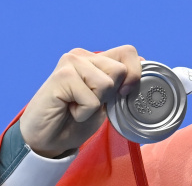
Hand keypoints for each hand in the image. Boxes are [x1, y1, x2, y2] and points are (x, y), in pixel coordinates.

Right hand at [19, 45, 141, 157]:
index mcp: (96, 58)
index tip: (123, 94)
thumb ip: (121, 81)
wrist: (47, 139)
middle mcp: (83, 55)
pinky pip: (91, 99)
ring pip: (107, 84)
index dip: (134, 74)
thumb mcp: (107, 99)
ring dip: (95, 104)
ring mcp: (70, 63)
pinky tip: (68, 109)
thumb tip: (144, 62)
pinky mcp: (61, 76)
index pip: (129, 52)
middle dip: (111, 94)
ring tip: (77, 106)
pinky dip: (84, 112)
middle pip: (120, 69)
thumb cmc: (77, 119)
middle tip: (88, 102)